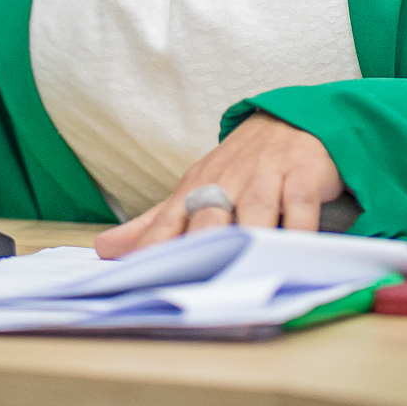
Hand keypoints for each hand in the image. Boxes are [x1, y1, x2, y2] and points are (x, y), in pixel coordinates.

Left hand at [94, 112, 342, 258]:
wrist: (288, 120)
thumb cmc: (236, 168)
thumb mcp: (192, 190)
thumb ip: (153, 224)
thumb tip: (105, 248)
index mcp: (193, 189)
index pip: (167, 224)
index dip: (156, 251)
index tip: (145, 280)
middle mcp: (225, 181)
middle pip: (209, 218)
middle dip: (202, 248)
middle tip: (199, 284)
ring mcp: (264, 176)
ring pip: (256, 211)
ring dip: (252, 239)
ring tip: (249, 275)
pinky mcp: (301, 173)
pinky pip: (300, 205)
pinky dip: (300, 230)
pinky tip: (298, 252)